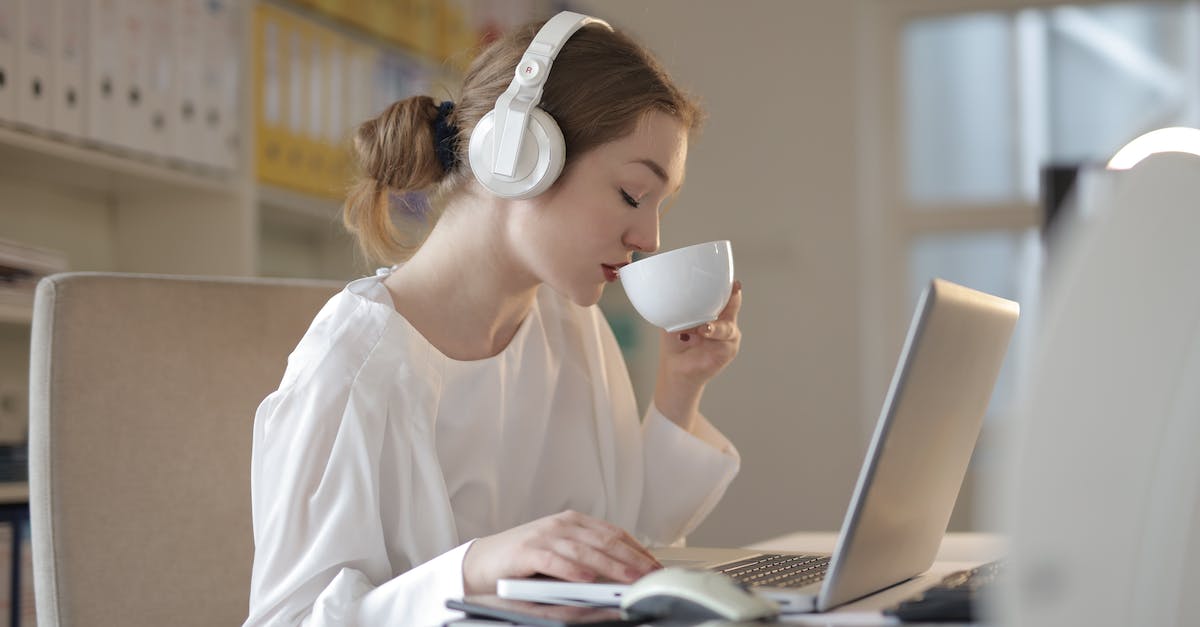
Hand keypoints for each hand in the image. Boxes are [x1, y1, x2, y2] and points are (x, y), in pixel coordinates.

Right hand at [461, 510, 661, 594]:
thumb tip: (621, 576)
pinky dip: (573, 570)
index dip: (638, 549)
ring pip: (585, 551)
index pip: (614, 534)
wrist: (481, 562)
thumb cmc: (523, 562)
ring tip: (630, 579)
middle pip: (605, 541)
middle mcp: (562, 525)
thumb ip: (588, 561)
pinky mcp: (526, 551)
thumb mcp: (561, 556)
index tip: (656, 566)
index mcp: (573, 523)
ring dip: (611, 566)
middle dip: (633, 559)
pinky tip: (588, 580)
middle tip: (652, 575)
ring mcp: (544, 536)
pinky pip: (554, 560)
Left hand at [654, 281, 742, 423]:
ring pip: (728, 326)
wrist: (675, 368)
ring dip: (715, 326)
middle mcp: (724, 322)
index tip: (732, 281)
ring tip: (703, 328)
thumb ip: (679, 307)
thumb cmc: (675, 343)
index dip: (730, 288)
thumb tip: (674, 291)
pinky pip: (725, 340)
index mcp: (714, 312)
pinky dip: (714, 336)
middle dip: (733, 298)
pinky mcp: (728, 350)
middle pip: (733, 306)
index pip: (725, 296)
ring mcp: (728, 336)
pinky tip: (704, 334)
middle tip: (733, 289)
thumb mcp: (675, 319)